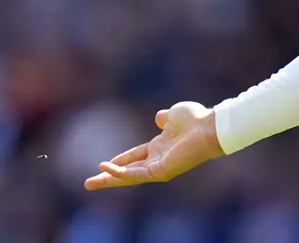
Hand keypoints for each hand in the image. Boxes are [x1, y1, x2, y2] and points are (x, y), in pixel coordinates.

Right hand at [83, 101, 224, 190]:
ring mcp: (159, 167)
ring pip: (128, 177)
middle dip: (109, 178)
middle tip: (89, 183)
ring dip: (109, 180)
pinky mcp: (160, 171)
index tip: (103, 164)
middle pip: (128, 171)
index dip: (119, 160)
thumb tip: (158, 118)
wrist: (209, 127)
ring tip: (90, 183)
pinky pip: (136, 174)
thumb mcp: (174, 114)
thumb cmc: (196, 119)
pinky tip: (106, 168)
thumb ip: (164, 118)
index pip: (135, 157)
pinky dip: (120, 173)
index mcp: (160, 147)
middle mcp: (158, 159)